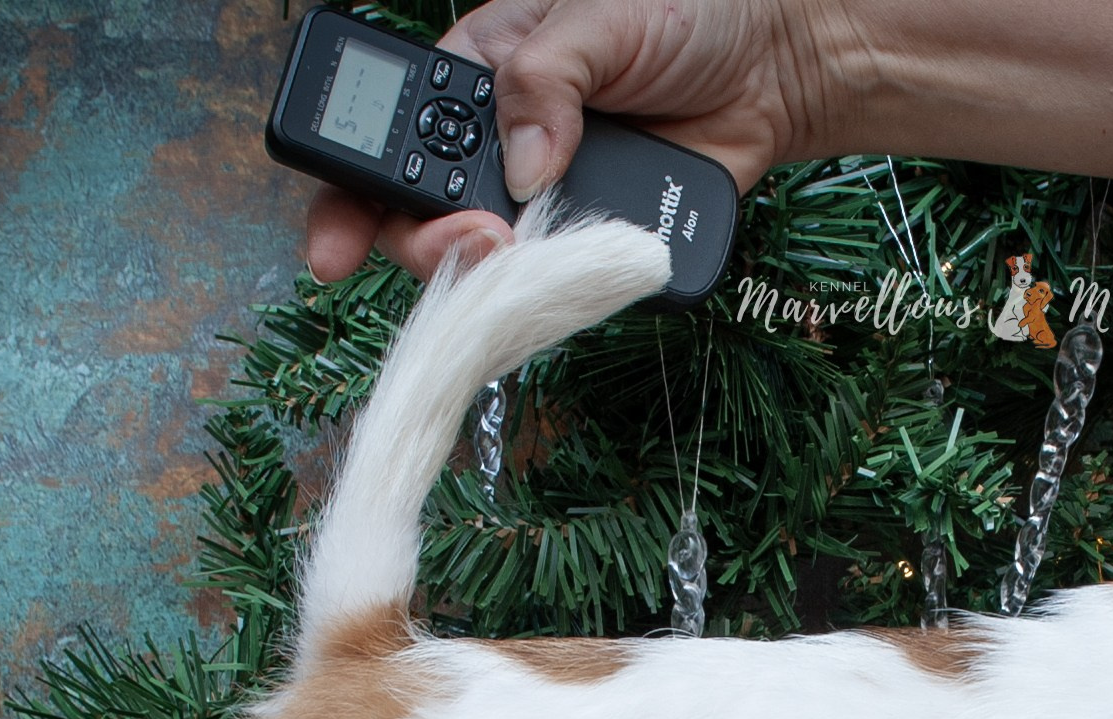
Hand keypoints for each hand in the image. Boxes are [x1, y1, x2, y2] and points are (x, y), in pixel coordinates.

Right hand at [304, 0, 831, 282]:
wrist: (775, 69)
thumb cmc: (685, 18)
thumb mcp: (598, 20)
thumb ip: (545, 80)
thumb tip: (520, 166)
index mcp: (477, 79)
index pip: (389, 143)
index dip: (351, 200)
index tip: (337, 247)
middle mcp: (497, 150)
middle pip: (421, 223)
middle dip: (427, 246)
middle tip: (475, 241)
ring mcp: (543, 204)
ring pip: (484, 268)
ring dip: (490, 279)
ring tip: (521, 258)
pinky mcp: (592, 244)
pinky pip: (555, 288)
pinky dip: (550, 297)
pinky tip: (560, 283)